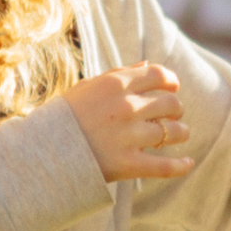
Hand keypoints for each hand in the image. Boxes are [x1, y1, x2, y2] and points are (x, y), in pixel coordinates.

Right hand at [66, 60, 195, 183]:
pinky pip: (165, 165)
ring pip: (173, 132)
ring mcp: (129, 136)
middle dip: (176, 110)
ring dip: (180, 133)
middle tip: (173, 116)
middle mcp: (126, 107)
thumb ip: (119, 74)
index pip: (158, 75)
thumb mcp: (87, 88)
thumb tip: (147, 65)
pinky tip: (188, 163)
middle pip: (171, 104)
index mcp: (115, 84)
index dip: (171, 81)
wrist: (42, 153)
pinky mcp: (128, 164)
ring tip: (177, 135)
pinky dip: (181, 166)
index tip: (173, 88)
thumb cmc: (64, 118)